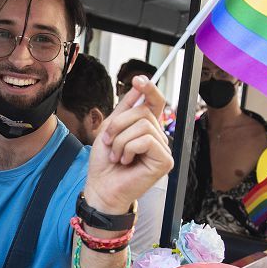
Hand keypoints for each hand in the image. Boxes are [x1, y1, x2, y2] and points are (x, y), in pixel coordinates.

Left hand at [83, 75, 172, 214]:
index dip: (149, 89)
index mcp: (146, 128)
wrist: (101, 187)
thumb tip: (138, 85)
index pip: (155, 102)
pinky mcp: (165, 161)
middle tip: (109, 142)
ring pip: (143, 125)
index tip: (138, 80)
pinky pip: (146, 139)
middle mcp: (158, 137)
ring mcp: (163, 149)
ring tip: (117, 155)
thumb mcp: (111, 128)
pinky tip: (126, 161)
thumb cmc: (104, 163)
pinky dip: (129, 148)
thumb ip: (125, 108)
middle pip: (143, 111)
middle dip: (118, 124)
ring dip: (121, 140)